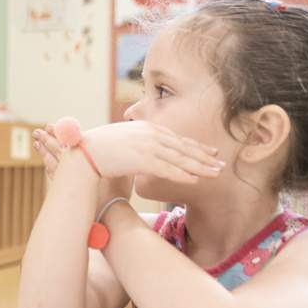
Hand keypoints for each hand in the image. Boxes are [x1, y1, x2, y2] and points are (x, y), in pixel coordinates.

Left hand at [34, 124, 132, 201]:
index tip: (49, 126)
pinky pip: (55, 178)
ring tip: (37, 144)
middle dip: (47, 140)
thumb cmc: (118, 192)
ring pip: (53, 163)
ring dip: (44, 153)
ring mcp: (69, 182)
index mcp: (86, 160)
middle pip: (57, 151)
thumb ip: (121, 155)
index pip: (68, 142)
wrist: (110, 214)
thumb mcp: (123, 170)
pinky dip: (50, 170)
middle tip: (37, 132)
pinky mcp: (67, 193)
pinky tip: (47, 167)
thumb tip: (127, 142)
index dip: (58, 133)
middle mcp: (75, 169)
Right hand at [83, 121, 222, 182]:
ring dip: (200, 167)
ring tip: (216, 174)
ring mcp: (148, 146)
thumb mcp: (124, 140)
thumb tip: (145, 153)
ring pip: (180, 159)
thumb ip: (139, 144)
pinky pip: (168, 169)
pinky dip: (183, 175)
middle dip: (205, 157)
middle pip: (184, 147)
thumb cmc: (100, 148)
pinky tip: (196, 180)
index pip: (178, 139)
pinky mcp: (143, 159)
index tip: (211, 153)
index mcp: (148, 127)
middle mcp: (151, 134)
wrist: (85, 152)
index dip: (196, 147)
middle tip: (222, 165)